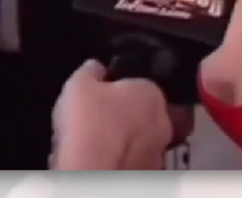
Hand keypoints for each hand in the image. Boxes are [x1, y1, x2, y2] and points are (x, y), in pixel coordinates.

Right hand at [50, 60, 171, 169]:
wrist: (94, 173)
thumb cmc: (89, 122)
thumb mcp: (79, 84)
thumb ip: (90, 71)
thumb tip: (96, 67)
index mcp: (151, 92)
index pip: (139, 84)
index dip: (118, 90)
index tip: (102, 97)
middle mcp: (163, 121)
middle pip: (143, 113)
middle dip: (125, 116)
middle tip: (99, 121)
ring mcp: (159, 150)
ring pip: (141, 141)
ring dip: (125, 141)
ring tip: (98, 146)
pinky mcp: (151, 174)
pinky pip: (135, 162)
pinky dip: (122, 161)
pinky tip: (102, 162)